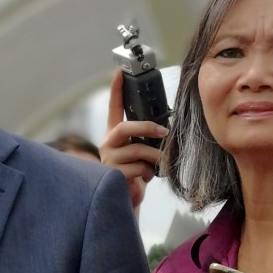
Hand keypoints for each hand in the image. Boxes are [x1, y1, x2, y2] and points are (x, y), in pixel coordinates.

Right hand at [99, 71, 167, 213]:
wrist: (127, 201)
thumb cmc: (137, 175)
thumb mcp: (142, 153)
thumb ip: (146, 140)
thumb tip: (165, 130)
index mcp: (115, 136)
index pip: (114, 108)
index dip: (117, 90)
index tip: (120, 72)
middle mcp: (108, 144)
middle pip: (125, 127)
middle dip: (146, 127)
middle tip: (164, 131)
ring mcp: (109, 159)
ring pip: (136, 150)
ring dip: (154, 157)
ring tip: (159, 165)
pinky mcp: (113, 174)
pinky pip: (137, 168)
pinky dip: (147, 173)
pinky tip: (144, 179)